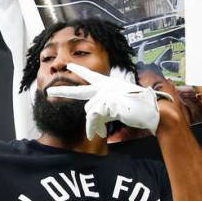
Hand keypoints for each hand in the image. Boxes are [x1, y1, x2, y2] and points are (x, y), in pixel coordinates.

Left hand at [47, 63, 171, 138]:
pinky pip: (93, 118)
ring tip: (98, 132)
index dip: (79, 71)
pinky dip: (93, 127)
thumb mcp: (118, 103)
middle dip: (63, 91)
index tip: (68, 66)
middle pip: (79, 90)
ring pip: (89, 111)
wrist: (153, 110)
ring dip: (92, 124)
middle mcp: (106, 87)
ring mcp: (106, 95)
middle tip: (49, 91)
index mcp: (109, 84)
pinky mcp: (108, 103)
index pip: (90, 76)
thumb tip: (93, 114)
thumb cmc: (139, 107)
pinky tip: (97, 134)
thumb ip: (104, 105)